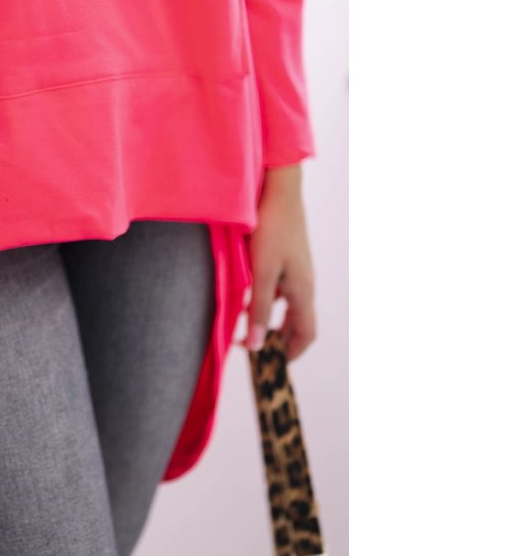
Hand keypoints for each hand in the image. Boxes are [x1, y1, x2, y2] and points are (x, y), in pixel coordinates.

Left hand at [244, 164, 316, 360]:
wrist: (278, 190)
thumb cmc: (270, 229)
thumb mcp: (261, 273)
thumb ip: (259, 309)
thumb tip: (257, 346)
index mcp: (303, 290)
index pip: (306, 332)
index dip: (293, 352)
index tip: (275, 365)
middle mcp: (304, 281)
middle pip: (299, 320)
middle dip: (282, 339)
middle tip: (260, 349)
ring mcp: (297, 267)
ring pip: (289, 303)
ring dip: (274, 318)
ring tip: (249, 326)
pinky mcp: (288, 254)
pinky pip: (282, 285)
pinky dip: (269, 298)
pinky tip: (249, 293)